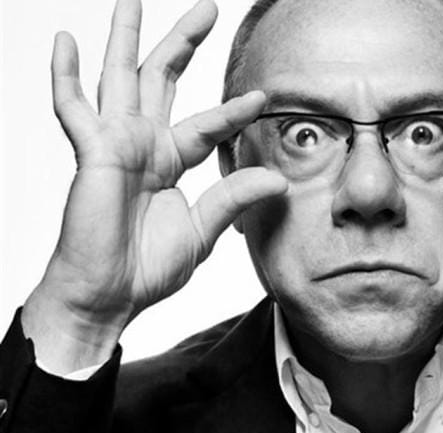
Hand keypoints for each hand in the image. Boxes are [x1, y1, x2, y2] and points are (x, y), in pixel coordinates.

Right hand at [22, 0, 286, 372]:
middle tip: (207, 9)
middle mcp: (144, 145)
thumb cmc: (146, 269)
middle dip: (183, 43)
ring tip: (132, 1)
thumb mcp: (201, 231)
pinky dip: (67, 75)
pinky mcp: (92, 153)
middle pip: (164, 81)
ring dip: (126, 39)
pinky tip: (68, 41)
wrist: (109, 296)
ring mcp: (116, 144)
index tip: (262, 97)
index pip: (208, 125)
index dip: (233, 111)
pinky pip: (74, 108)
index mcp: (171, 162)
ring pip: (121, 79)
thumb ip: (234, 200)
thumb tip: (277, 179)